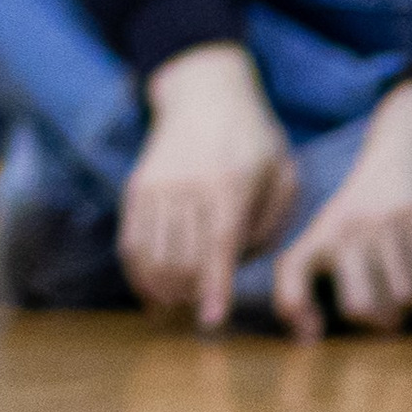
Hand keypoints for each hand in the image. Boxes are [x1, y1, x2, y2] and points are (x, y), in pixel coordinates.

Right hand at [120, 43, 299, 330]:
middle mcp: (189, 185)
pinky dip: (137, 272)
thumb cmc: (252, 139)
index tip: (212, 320)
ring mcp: (159, 185)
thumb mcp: (281, 170)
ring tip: (177, 305)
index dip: (214, 287)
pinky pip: (130, 239)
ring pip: (153, 254)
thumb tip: (244, 262)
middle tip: (200, 310)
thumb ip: (271, 220)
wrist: (205, 92)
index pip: (218, 245)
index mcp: (230, 183)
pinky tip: (150, 293)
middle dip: (190, 294)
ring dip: (163, 289)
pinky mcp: (138, 186)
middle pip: (183, 257)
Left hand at [272, 77, 411, 338]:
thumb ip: (321, 273)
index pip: (293, 270)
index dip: (295, 307)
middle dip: (382, 324)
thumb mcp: (336, 226)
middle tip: (392, 318)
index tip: (312, 335)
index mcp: (323, 232)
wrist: (407, 140)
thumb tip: (307, 336)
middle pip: (361, 305)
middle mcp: (349, 227)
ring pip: (405, 295)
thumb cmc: (370, 201)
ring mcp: (385, 220)